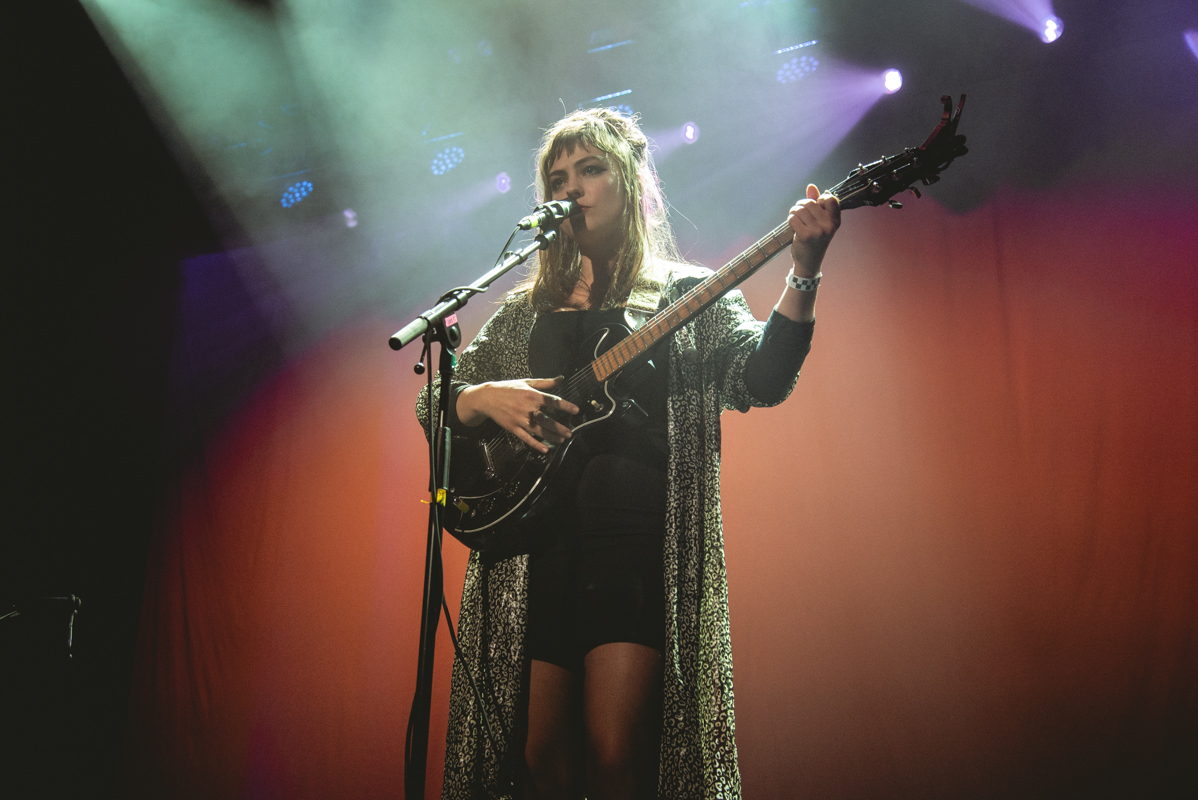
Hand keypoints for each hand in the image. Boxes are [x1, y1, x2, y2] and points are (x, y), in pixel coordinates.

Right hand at [456, 378, 579, 453]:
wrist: (487, 397)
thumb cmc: (509, 388)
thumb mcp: (527, 382)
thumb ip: (545, 382)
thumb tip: (562, 378)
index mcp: (531, 395)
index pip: (551, 400)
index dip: (565, 405)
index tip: (576, 410)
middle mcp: (526, 408)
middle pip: (546, 419)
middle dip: (559, 427)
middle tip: (570, 432)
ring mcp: (519, 419)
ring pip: (538, 430)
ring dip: (551, 437)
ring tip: (562, 440)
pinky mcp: (513, 428)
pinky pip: (526, 438)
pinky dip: (536, 444)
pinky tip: (545, 449)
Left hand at [788, 183, 840, 277]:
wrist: (809, 262)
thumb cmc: (814, 239)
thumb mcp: (819, 222)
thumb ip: (816, 203)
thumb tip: (811, 186)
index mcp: (835, 221)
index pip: (831, 199)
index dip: (820, 199)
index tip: (815, 206)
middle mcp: (829, 225)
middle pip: (811, 203)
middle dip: (800, 204)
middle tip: (798, 212)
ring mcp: (818, 231)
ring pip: (800, 210)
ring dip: (793, 211)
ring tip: (794, 217)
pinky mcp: (806, 236)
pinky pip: (794, 218)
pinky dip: (790, 220)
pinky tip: (792, 225)